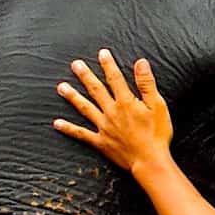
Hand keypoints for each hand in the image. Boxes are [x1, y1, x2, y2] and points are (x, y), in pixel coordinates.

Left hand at [53, 49, 173, 176]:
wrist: (150, 161)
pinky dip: (69, 128)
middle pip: (96, 90)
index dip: (108, 64)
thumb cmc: (157, 135)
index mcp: (125, 102)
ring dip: (72, 96)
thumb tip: (140, 63)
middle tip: (75, 64)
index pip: (115, 78)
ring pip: (85, 108)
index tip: (102, 53)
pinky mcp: (101, 142)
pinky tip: (57, 123)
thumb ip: (147, 84)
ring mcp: (104, 127)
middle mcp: (111, 112)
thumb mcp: (158, 106)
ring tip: (61, 87)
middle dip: (85, 76)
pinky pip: (81, 134)